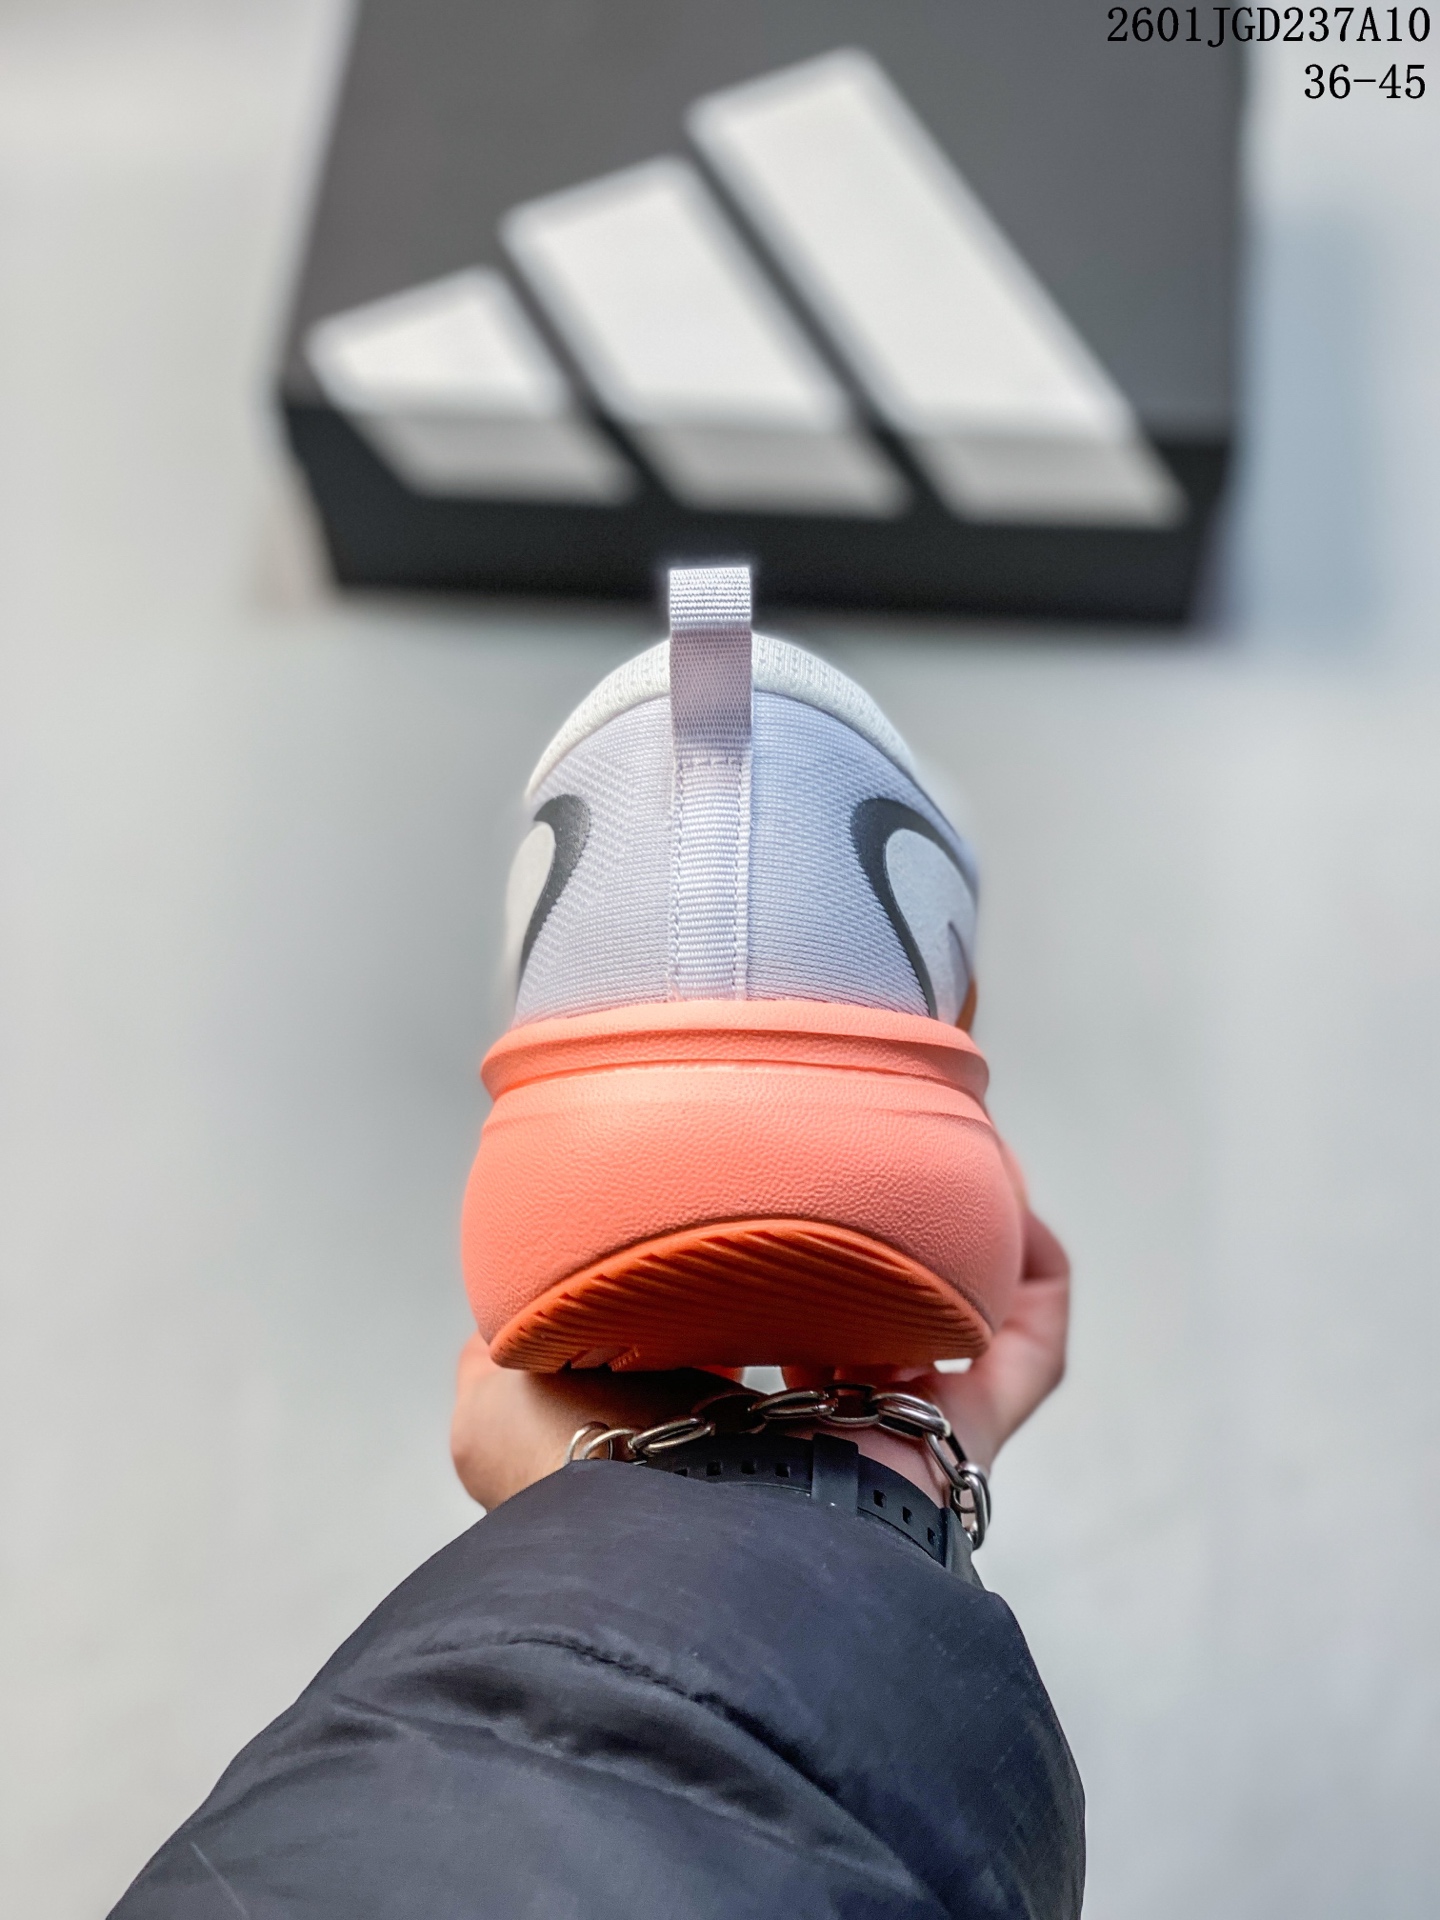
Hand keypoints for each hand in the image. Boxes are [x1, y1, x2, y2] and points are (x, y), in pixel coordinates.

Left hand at [450, 1210, 1068, 1508]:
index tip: (757, 1187)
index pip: (742, 1328)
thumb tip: (498, 1326)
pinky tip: (1011, 1211)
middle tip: (862, 1165)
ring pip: (947, 1325)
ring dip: (947, 1241)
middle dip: (861, 1242)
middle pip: (856, 1318)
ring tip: (942, 1162)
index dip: (755, 1255)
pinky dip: (1032, 1278)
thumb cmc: (591, 1475)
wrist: (683, 1544)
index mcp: (700, 1419)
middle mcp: (799, 1434)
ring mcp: (886, 1438)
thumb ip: (501, 1353)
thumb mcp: (499, 1402)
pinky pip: (1026, 1352)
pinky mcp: (958, 1442)